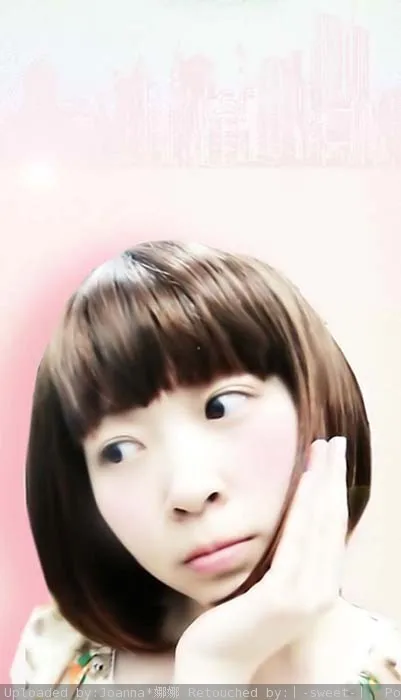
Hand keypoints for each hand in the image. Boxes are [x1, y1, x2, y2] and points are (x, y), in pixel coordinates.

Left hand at [174, 437, 347, 682]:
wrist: (215, 659)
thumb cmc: (237, 616)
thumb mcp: (269, 580)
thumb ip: (287, 557)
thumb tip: (294, 521)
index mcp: (320, 586)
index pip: (332, 530)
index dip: (335, 491)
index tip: (333, 459)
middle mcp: (321, 592)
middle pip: (332, 522)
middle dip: (334, 478)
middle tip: (335, 443)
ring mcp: (305, 596)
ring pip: (319, 525)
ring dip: (324, 483)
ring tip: (325, 450)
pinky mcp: (282, 596)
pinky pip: (296, 541)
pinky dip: (305, 506)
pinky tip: (307, 480)